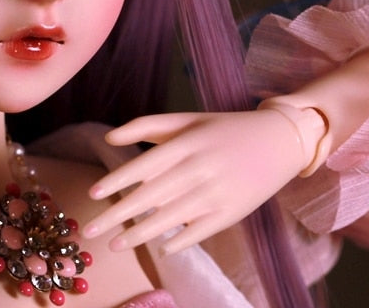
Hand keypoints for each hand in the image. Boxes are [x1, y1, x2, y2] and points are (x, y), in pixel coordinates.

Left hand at [82, 110, 307, 254]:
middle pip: (152, 196)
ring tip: (114, 245)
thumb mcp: (187, 120)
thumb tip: (109, 139)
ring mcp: (218, 192)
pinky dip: (179, 241)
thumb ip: (147, 126)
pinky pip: (200, 231)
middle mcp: (201, 167)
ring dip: (140, 234)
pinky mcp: (233, 212)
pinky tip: (159, 249)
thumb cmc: (223, 129)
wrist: (278, 141)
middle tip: (90, 231)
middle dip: (118, 216)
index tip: (93, 194)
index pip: (146, 164)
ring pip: (172, 218)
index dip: (118, 180)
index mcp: (188, 142)